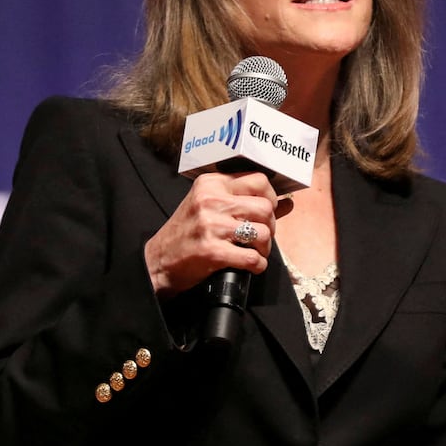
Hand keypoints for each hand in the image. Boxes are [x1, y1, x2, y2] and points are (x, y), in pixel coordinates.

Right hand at [146, 172, 285, 296]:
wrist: (158, 261)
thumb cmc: (186, 233)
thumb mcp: (210, 207)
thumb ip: (247, 201)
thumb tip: (288, 202)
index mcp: (211, 184)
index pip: (259, 180)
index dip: (271, 198)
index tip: (266, 212)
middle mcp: (210, 200)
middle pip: (265, 208)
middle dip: (270, 226)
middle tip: (259, 237)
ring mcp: (211, 225)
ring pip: (263, 233)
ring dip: (265, 248)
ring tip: (254, 252)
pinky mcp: (212, 251)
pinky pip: (253, 258)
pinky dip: (257, 265)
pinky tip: (250, 266)